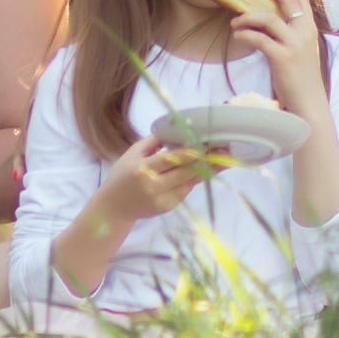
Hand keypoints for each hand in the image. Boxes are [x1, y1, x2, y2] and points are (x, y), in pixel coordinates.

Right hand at [93, 136, 216, 222]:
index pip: (170, 159)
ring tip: (223, 160)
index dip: (189, 152)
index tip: (206, 144)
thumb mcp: (132, 154)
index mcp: (142, 169)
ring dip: (207, 171)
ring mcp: (162, 199)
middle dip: (206, 161)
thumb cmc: (122, 175)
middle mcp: (153, 186)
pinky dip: (194, 179)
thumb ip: (153, 142)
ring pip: (189, 182)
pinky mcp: (168, 207)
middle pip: (185, 172)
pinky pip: (185, 190)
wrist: (114, 207)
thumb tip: (176, 130)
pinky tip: (206, 170)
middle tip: (224, 150)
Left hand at [229, 0, 330, 114]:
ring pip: (268, 17)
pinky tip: (238, 36)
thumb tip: (267, 19)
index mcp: (310, 29)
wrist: (309, 102)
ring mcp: (294, 44)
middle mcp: (304, 32)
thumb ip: (291, 33)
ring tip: (235, 22)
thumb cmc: (300, 76)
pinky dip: (245, 34)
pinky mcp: (282, 57)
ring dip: (247, 16)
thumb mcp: (301, 49)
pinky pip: (259, 38)